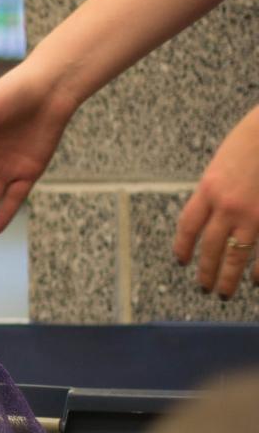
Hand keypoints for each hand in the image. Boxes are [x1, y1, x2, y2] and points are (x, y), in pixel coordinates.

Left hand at [174, 105, 258, 296]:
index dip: (183, 247)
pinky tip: (256, 282)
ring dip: (228, 278)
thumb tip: (212, 213)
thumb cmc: (254, 139)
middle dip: (206, 271)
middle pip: (210, 248)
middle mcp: (228, 205)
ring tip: (225, 293)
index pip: (188, 226)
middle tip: (204, 287)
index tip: (181, 262)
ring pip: (236, 256)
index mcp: (209, 189)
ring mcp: (254, 214)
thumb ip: (216, 189)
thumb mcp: (224, 163)